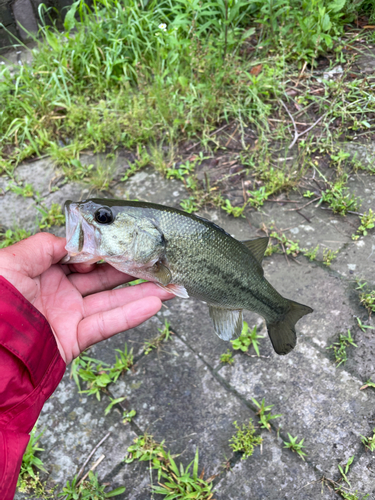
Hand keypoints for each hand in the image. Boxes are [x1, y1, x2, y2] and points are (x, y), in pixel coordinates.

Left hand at [0, 233, 173, 363]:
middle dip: (130, 270)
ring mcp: (69, 316)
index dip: (100, 250)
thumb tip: (74, 243)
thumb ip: (44, 246)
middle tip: (155, 262)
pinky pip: (107, 325)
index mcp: (42, 272)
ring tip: (168, 284)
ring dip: (141, 293)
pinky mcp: (75, 340)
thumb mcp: (10, 262)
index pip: (81, 257)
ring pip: (111, 301)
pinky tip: (154, 304)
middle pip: (102, 278)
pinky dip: (132, 315)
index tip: (116, 245)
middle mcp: (59, 292)